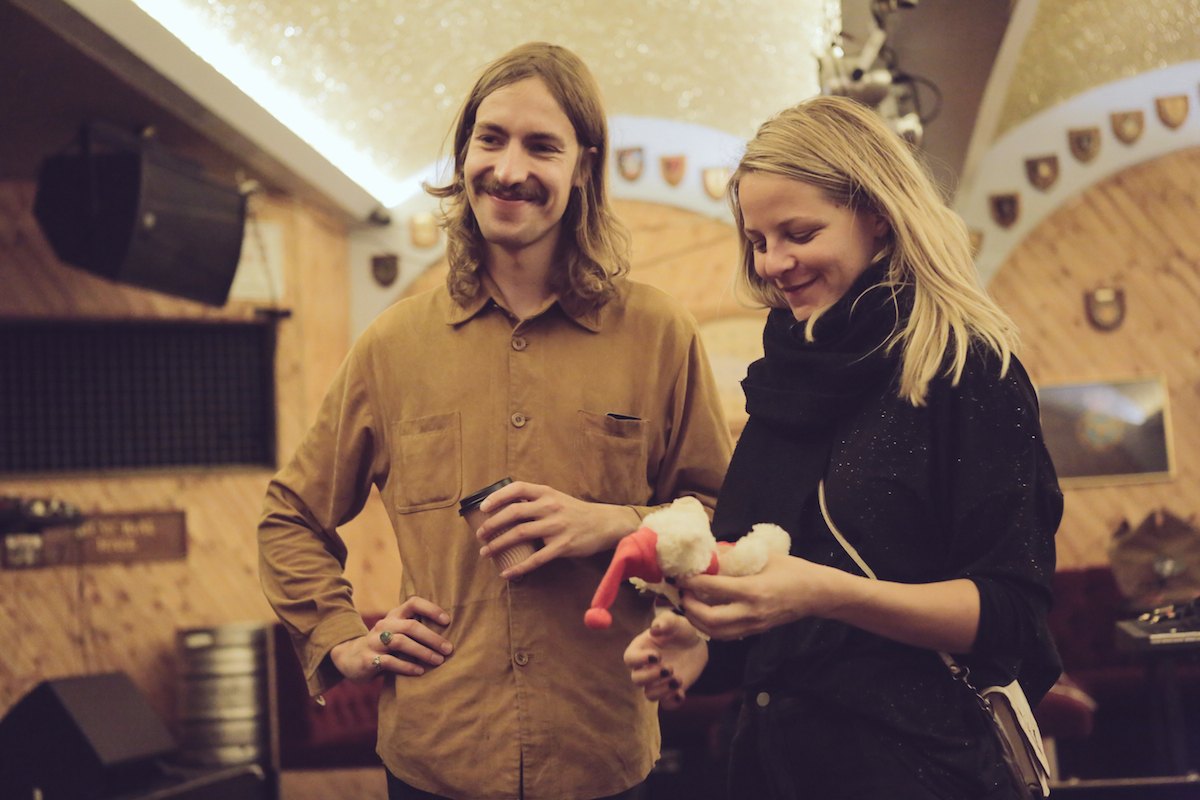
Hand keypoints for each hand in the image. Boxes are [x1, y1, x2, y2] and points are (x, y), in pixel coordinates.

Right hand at [329, 597, 452, 680]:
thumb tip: (448, 635)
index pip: (413, 603)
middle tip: (448, 649)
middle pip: (410, 626)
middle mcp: (384, 625)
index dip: (431, 609)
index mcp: (394, 615)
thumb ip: (414, 629)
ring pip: (401, 643)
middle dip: (432, 638)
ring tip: (438, 661)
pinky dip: (407, 667)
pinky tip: (420, 672)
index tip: (447, 620)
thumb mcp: (396, 631)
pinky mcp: (369, 659)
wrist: (350, 657)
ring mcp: (375, 641)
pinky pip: (390, 662)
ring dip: (423, 652)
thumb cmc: (384, 645)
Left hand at [476, 481, 639, 579]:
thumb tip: (506, 507)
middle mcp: (551, 507)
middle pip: (513, 513)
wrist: (606, 524)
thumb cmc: (576, 512)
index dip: (497, 497)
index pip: (517, 489)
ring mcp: (557, 527)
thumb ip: (536, 501)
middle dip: (492, 524)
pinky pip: (536, 559)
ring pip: (520, 534)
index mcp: (547, 493)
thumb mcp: (557, 498)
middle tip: (480, 534)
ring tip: (486, 552)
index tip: (483, 508)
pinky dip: (518, 567)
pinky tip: (507, 572)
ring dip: (498, 544)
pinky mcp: (563, 546)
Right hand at [624, 609, 707, 709]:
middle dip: (651, 676)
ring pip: (649, 695)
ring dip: (662, 690)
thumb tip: (655, 630)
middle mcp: (645, 667)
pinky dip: (673, 702)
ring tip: (678, 679)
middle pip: (636, 679)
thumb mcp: (676, 621)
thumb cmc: (681, 630)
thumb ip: (665, 622)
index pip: (629, 658)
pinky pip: (666, 705)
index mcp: (641, 649)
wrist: (697, 644)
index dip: (639, 659)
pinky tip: (681, 693)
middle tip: (669, 668)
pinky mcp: (670, 691)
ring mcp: (657, 681)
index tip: (657, 655)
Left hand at [680, 553, 835, 640]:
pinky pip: (727, 635)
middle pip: (709, 619)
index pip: (712, 589)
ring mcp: (754, 625)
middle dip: (690, 607)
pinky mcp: (756, 631)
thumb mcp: (764, 556)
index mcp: (752, 590)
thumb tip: (710, 553)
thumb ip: (736, 556)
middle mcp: (750, 612)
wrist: (817, 594)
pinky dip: (711, 628)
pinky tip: (706, 615)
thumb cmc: (793, 570)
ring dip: (697, 621)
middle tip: (683, 593)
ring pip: (716, 632)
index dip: (692, 583)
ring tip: (690, 605)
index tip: (681, 576)